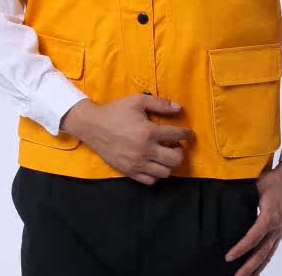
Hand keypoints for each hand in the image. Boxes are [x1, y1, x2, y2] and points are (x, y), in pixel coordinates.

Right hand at [60, 94, 193, 184]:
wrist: (92, 125)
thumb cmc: (116, 111)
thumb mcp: (137, 101)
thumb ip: (159, 103)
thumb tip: (178, 108)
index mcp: (148, 132)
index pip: (177, 135)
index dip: (187, 134)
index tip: (188, 133)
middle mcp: (145, 150)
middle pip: (175, 159)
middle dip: (180, 152)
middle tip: (175, 145)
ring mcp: (137, 163)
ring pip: (165, 172)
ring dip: (169, 163)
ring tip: (164, 154)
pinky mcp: (129, 171)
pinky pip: (150, 180)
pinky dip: (156, 173)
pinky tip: (153, 163)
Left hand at [224, 161, 281, 274]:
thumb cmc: (275, 179)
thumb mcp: (256, 185)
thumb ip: (243, 196)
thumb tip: (226, 202)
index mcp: (270, 217)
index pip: (253, 238)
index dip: (240, 249)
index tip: (229, 257)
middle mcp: (276, 227)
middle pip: (262, 253)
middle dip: (249, 268)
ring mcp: (280, 230)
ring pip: (268, 254)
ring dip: (257, 268)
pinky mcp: (281, 229)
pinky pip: (272, 248)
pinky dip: (264, 259)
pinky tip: (258, 265)